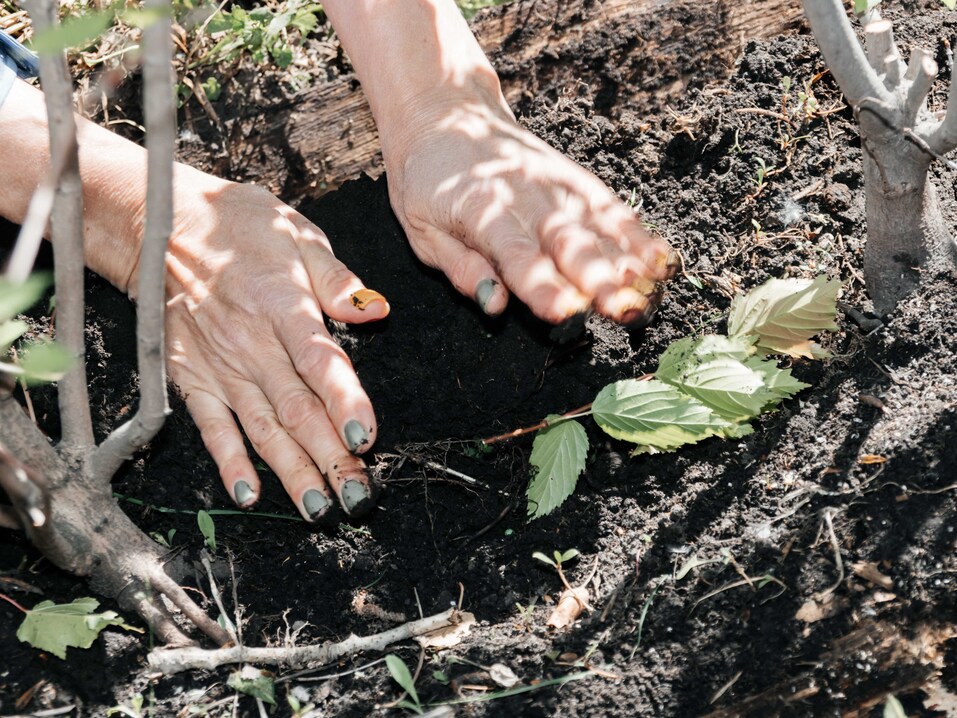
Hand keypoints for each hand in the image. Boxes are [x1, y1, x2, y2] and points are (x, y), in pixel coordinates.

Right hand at [151, 175, 388, 521]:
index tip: (367, 438)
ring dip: (291, 471)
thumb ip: (336, 279)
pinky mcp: (191, 376)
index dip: (345, 401)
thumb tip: (376, 310)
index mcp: (282, 305)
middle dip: (330, 457)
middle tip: (358, 498)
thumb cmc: (238, 225)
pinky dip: (229, 461)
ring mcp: (219, 365)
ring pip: (262, 427)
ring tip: (319, 509)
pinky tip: (249, 494)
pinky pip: (212, 426)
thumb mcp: (295, 233)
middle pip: (297, 408)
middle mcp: (251, 342)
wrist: (159, 224)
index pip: (321, 361)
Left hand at [380, 84, 676, 325]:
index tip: (564, 313)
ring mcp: (553, 183)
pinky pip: (610, 206)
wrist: (444, 113)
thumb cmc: (427, 181)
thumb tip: (495, 305)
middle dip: (597, 278)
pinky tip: (661, 259)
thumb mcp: (422, 230)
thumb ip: (461, 268)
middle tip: (622, 310)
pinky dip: (637, 233)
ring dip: (627, 258)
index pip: (514, 254)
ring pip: (596, 223)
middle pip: (566, 241)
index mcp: (479, 210)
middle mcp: (524, 194)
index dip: (540, 285)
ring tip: (652, 289)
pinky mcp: (573, 177)